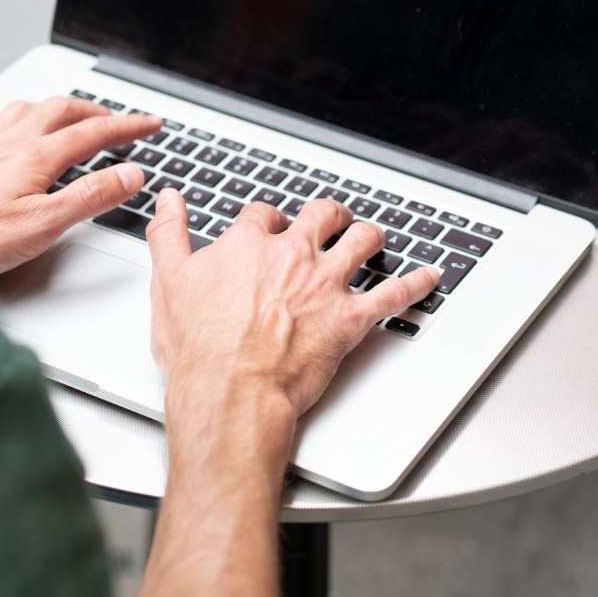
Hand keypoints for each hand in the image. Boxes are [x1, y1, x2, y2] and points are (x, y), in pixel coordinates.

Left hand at [0, 97, 159, 279]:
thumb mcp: (42, 226)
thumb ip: (90, 196)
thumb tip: (130, 174)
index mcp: (35, 156)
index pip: (94, 133)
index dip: (128, 126)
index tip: (151, 123)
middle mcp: (8, 141)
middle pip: (61, 110)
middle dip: (96, 112)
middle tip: (117, 121)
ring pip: (26, 110)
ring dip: (57, 108)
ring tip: (71, 116)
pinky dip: (17, 120)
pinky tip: (11, 132)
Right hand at [146, 190, 439, 428]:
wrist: (231, 395)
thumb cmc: (199, 351)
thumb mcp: (169, 283)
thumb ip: (168, 235)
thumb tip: (169, 201)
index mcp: (249, 244)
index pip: (265, 214)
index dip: (270, 218)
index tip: (272, 225)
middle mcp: (292, 255)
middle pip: (323, 215)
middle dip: (330, 214)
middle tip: (332, 220)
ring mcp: (325, 284)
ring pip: (362, 241)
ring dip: (371, 236)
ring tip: (373, 237)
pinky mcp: (350, 318)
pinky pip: (394, 294)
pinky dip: (416, 283)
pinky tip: (429, 276)